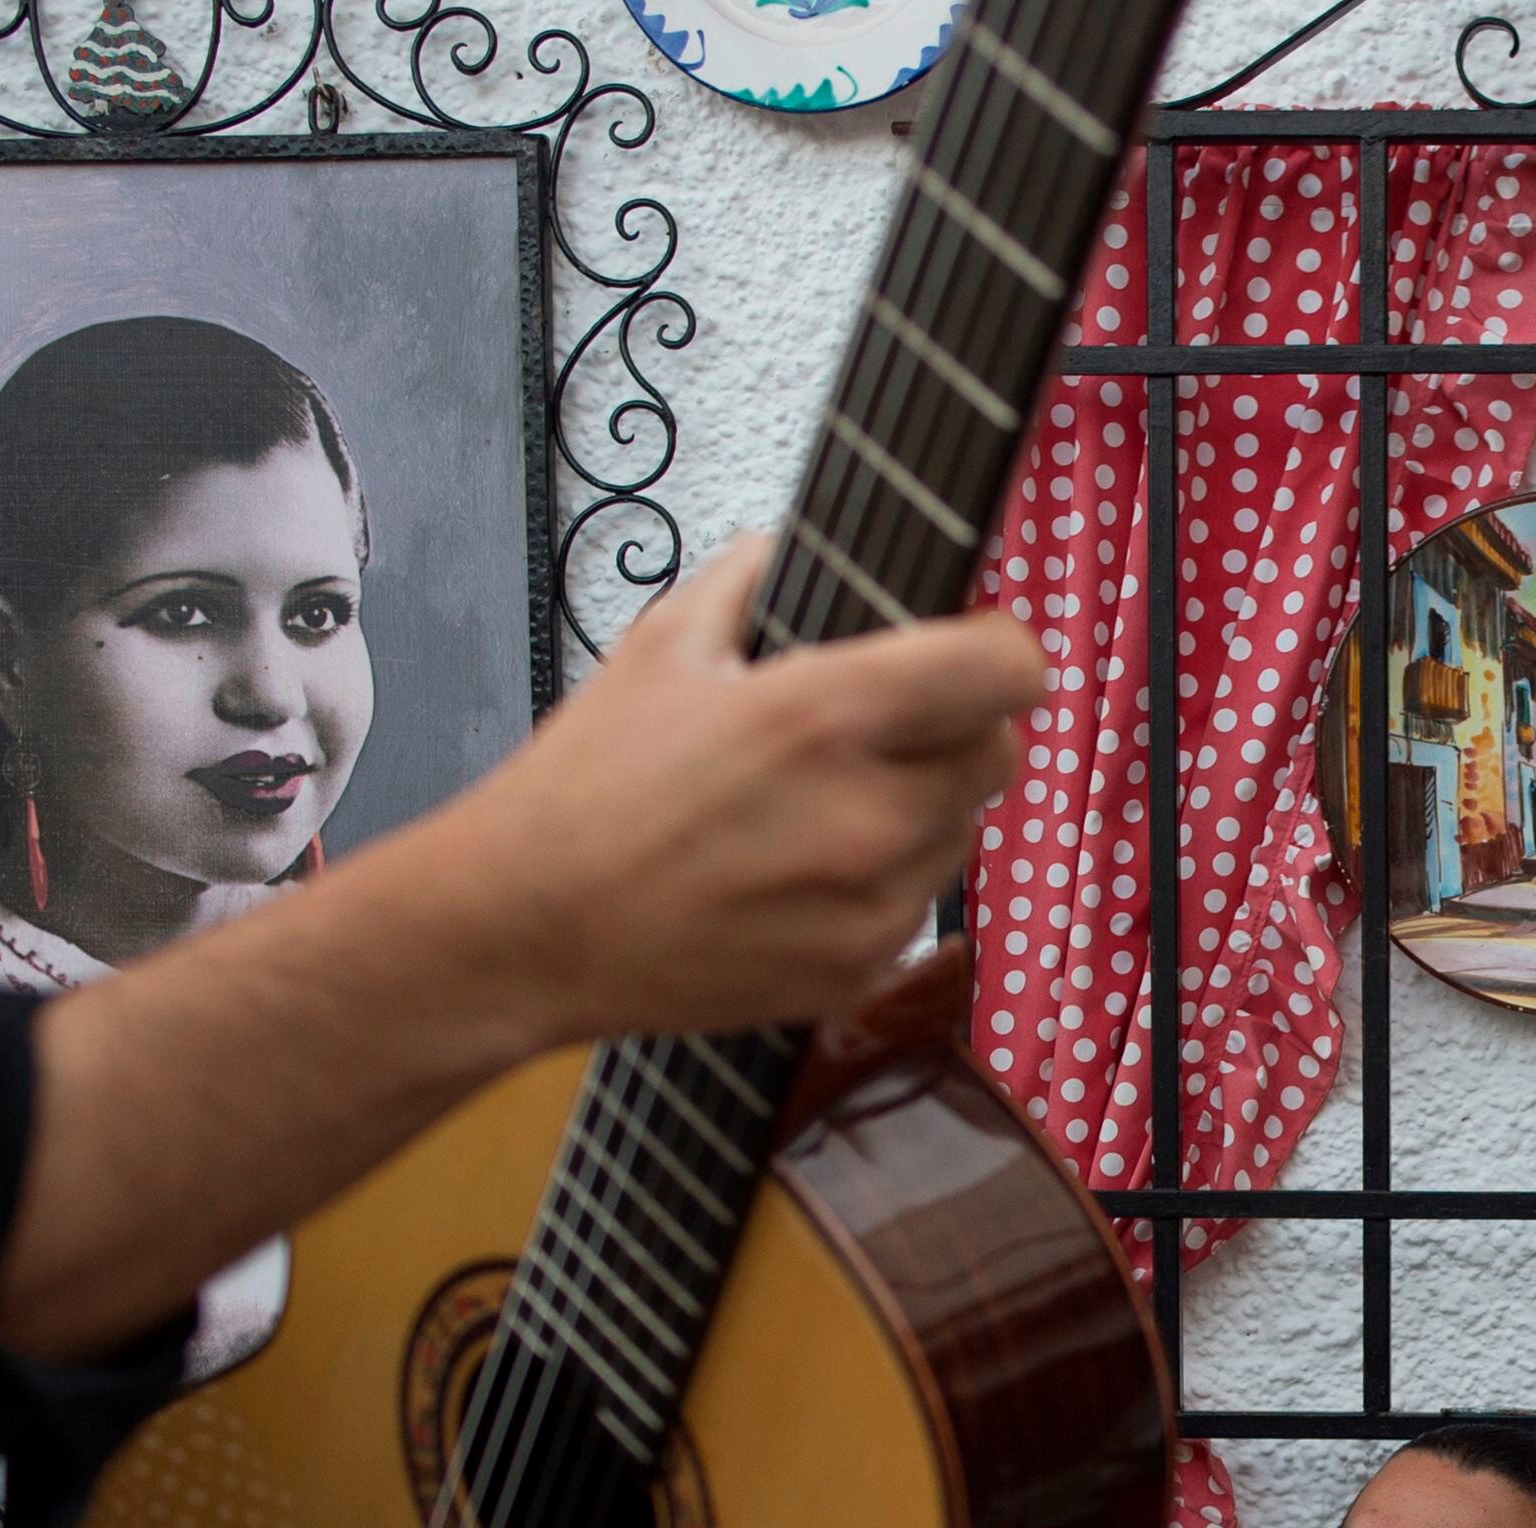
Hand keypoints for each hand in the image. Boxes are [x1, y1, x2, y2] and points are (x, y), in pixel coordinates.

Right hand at [390, 535, 1041, 1055]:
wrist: (530, 929)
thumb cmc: (584, 791)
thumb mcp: (661, 643)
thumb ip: (757, 577)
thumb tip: (807, 548)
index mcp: (823, 718)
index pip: (1005, 672)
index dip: (998, 650)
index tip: (974, 647)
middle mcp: (864, 818)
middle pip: (999, 755)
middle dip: (958, 729)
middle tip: (887, 725)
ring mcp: (869, 907)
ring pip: (960, 833)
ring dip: (921, 808)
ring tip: (821, 802)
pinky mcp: (857, 971)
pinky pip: (916, 906)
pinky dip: (882, 881)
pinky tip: (800, 868)